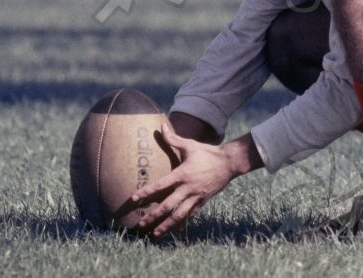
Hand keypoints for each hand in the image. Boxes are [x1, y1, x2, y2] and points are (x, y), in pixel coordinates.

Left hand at [131, 123, 263, 237]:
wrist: (229, 163)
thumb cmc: (208, 152)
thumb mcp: (190, 145)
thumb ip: (173, 139)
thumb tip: (161, 127)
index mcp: (182, 174)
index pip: (160, 185)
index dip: (145, 192)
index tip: (133, 199)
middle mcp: (187, 188)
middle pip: (167, 206)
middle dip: (152, 216)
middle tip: (140, 224)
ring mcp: (195, 197)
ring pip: (178, 215)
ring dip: (165, 226)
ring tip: (154, 235)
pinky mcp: (203, 201)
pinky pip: (191, 215)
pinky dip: (182, 223)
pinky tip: (175, 230)